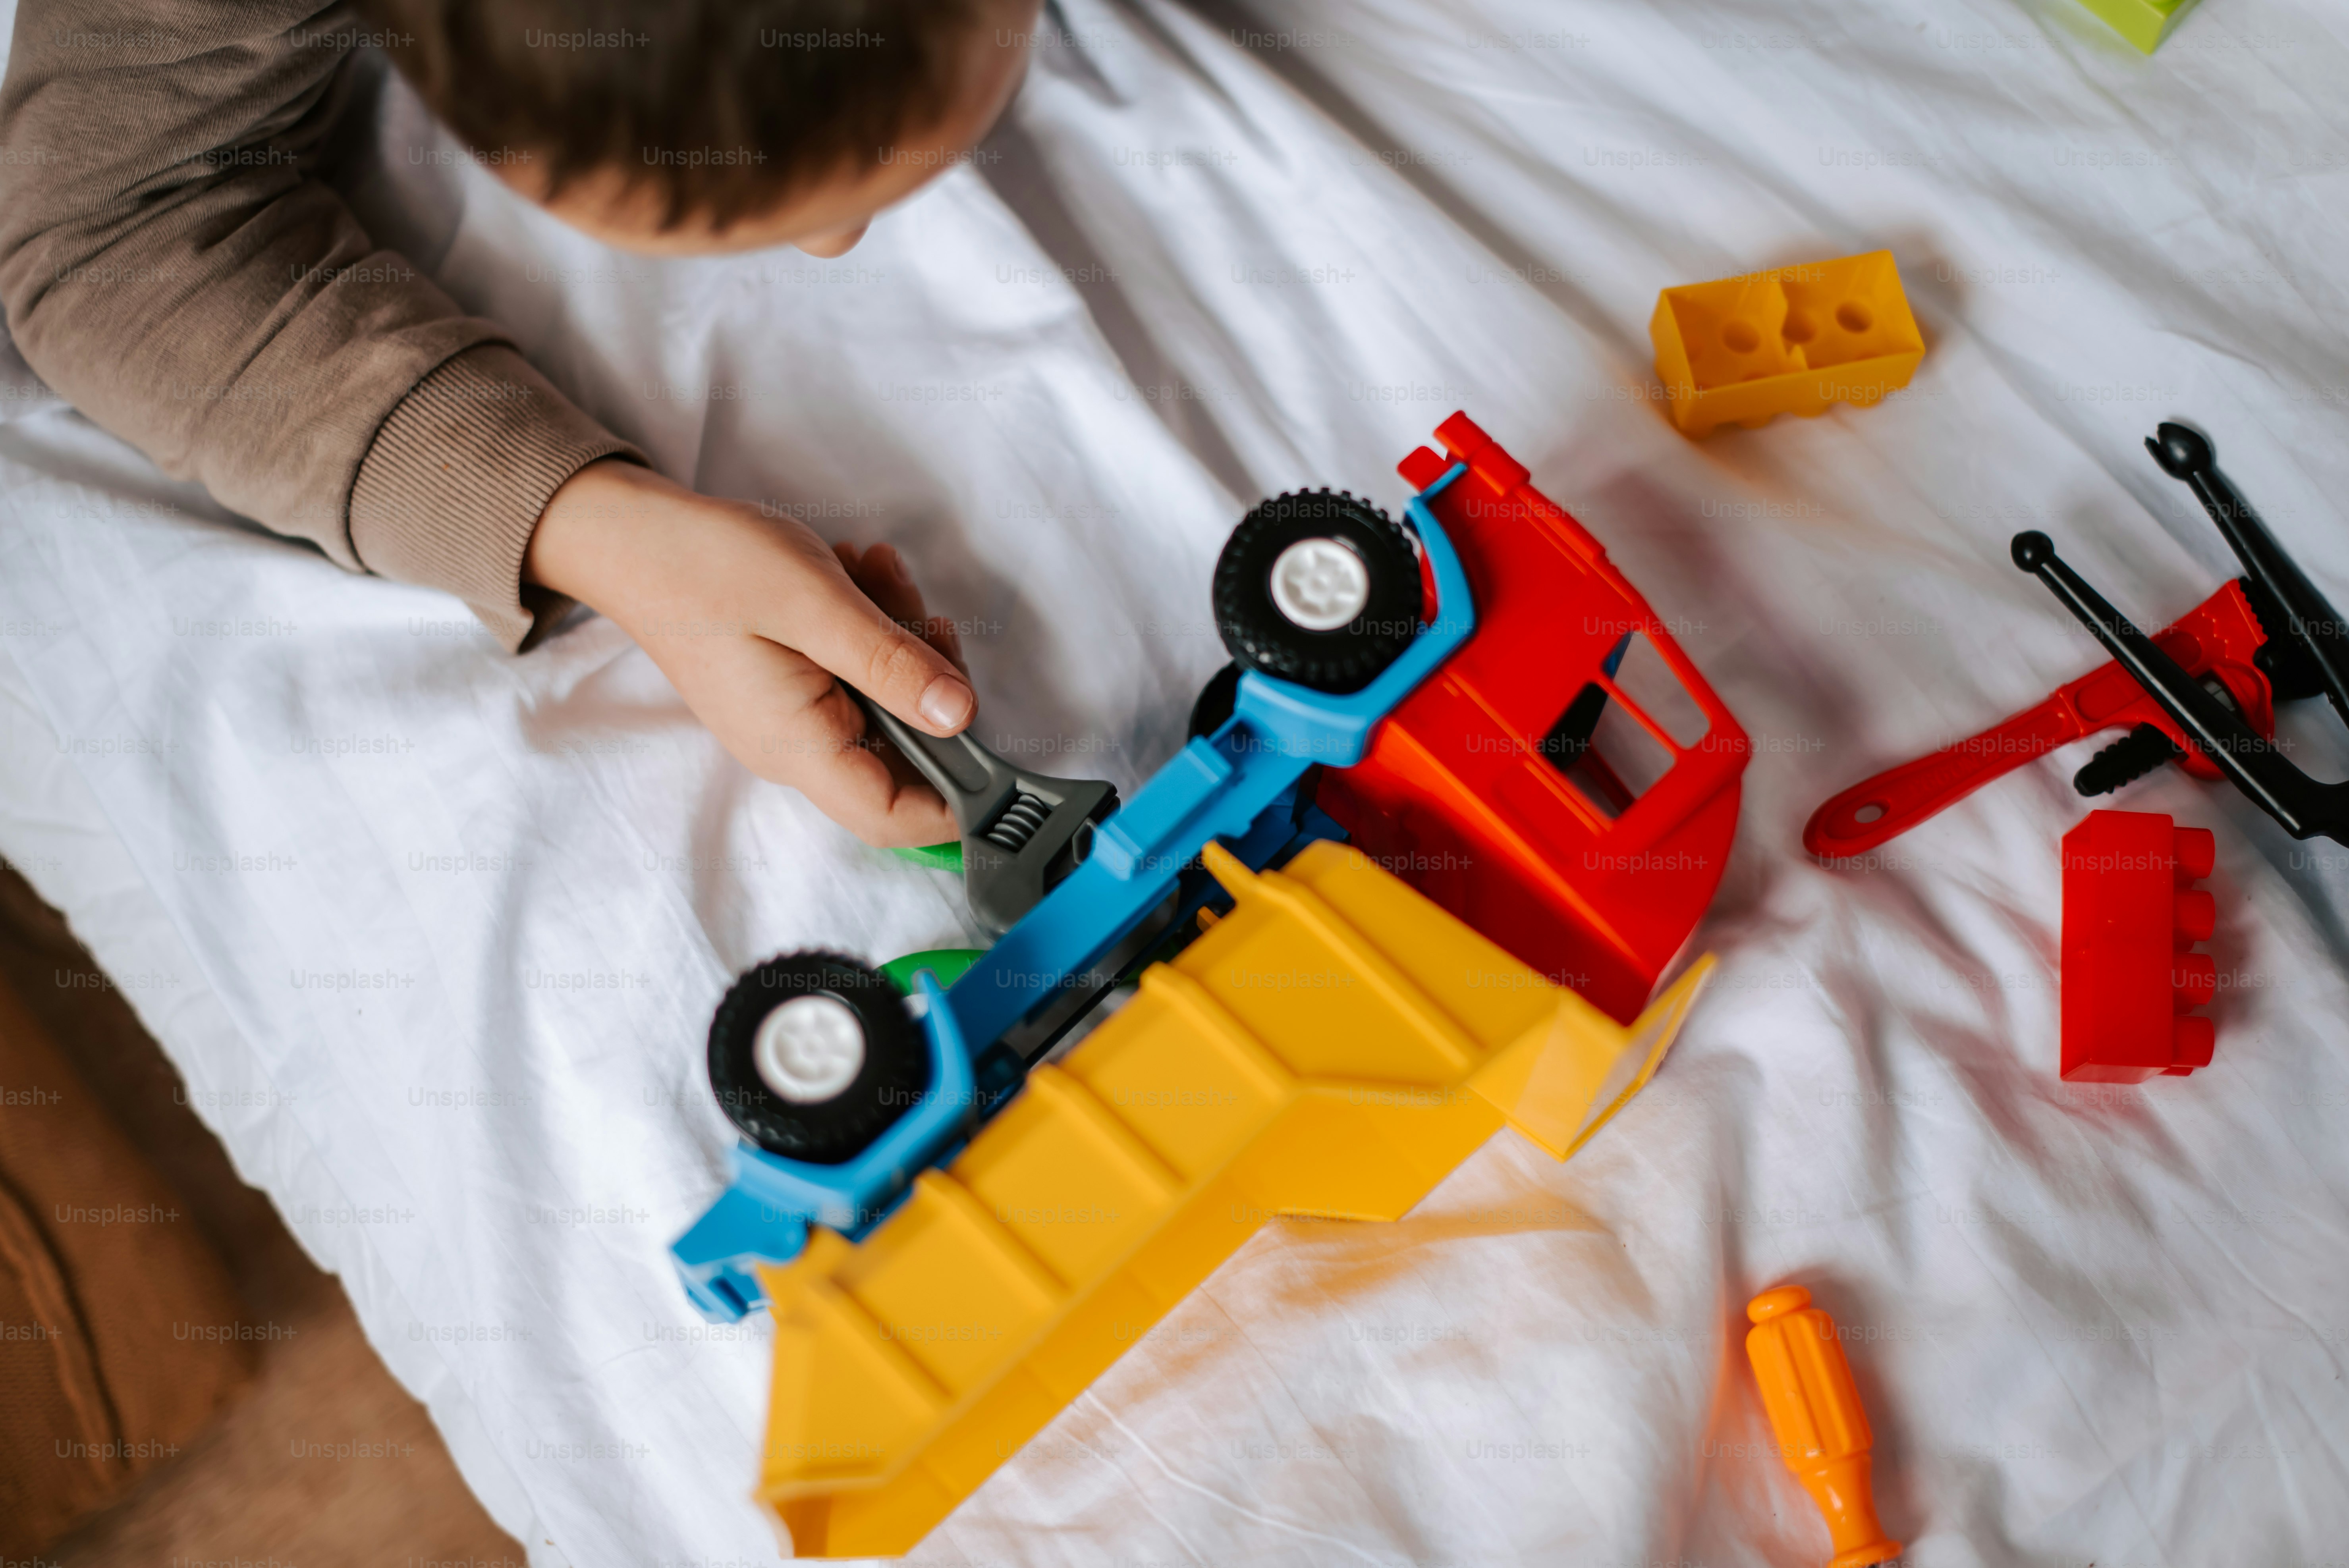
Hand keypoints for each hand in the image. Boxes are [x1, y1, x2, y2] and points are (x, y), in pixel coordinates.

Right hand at [524, 458, 972, 845]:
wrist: (633, 536)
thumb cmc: (706, 563)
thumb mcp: (815, 603)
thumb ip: (891, 663)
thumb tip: (961, 714)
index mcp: (798, 745)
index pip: (893, 816)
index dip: (957, 797)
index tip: (996, 745)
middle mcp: (795, 746)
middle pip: (903, 752)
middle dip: (930, 682)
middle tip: (919, 615)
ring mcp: (792, 717)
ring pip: (886, 702)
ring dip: (900, 638)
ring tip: (875, 574)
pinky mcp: (792, 685)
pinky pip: (856, 673)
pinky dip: (871, 627)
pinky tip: (856, 575)